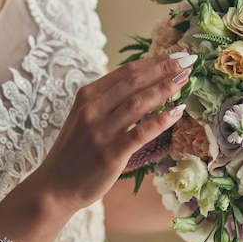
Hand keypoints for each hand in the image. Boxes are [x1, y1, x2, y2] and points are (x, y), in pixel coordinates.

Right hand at [35, 52, 196, 213]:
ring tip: (185, 79)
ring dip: (165, 88)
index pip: (125, 72)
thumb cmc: (76, 151)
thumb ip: (109, 100)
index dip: (153, 61)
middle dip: (163, 68)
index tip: (175, 55)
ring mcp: (100, 131)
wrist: (55, 187)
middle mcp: (92, 109)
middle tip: (187, 60)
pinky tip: (178, 111)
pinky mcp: (110, 153)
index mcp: (87, 96)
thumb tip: (145, 84)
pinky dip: (162, 120)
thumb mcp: (86, 117)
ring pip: (138, 102)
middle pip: (133, 81)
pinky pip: (141, 132)